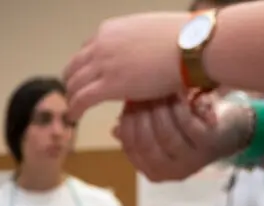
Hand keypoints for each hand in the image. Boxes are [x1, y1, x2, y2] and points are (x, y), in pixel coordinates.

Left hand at [63, 12, 191, 118]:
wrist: (191, 47)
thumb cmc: (183, 39)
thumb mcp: (149, 34)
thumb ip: (135, 44)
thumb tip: (139, 54)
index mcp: (111, 30)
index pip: (87, 50)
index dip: (85, 67)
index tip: (88, 78)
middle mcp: (102, 44)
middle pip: (74, 66)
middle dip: (73, 83)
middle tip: (75, 96)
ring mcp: (103, 64)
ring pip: (74, 84)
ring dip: (72, 98)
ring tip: (74, 110)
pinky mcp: (109, 85)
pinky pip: (81, 99)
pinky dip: (74, 109)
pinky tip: (74, 117)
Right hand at [114, 94, 248, 181]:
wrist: (230, 132)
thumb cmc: (190, 130)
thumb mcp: (162, 133)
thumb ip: (139, 133)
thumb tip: (115, 129)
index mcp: (154, 171)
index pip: (131, 149)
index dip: (126, 125)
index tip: (126, 103)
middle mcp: (171, 171)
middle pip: (145, 143)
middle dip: (140, 115)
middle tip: (139, 93)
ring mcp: (190, 160)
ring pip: (165, 134)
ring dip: (158, 109)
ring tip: (156, 90)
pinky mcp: (207, 145)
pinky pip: (186, 124)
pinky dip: (178, 107)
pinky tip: (175, 92)